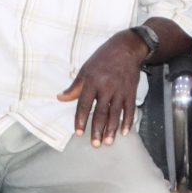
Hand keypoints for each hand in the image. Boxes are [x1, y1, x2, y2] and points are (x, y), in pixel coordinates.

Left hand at [57, 31, 146, 146]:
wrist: (126, 48)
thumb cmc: (103, 59)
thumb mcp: (85, 69)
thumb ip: (74, 87)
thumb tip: (60, 98)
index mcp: (92, 81)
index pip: (84, 104)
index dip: (81, 119)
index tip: (79, 132)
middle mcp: (106, 87)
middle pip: (101, 112)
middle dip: (98, 129)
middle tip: (95, 144)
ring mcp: (120, 90)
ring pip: (115, 113)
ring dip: (112, 129)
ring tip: (108, 142)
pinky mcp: (131, 91)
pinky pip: (129, 109)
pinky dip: (127, 121)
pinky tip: (124, 132)